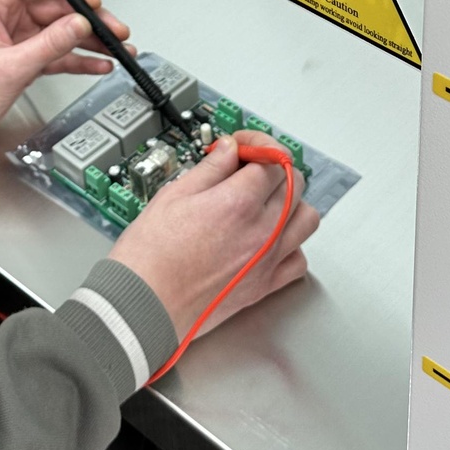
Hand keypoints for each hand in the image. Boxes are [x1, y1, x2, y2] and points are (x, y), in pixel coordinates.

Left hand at [0, 0, 130, 155]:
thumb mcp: (9, 66)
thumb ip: (49, 44)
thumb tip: (79, 24)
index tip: (91, 1)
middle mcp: (9, 15)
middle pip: (60, 5)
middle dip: (90, 18)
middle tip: (114, 30)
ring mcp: (19, 37)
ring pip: (64, 29)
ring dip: (91, 39)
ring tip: (117, 47)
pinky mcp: (26, 58)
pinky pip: (60, 53)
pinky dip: (79, 58)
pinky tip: (98, 63)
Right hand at [109, 133, 316, 344]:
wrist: (144, 304)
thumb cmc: (149, 256)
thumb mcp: (173, 195)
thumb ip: (209, 169)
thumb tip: (228, 150)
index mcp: (238, 202)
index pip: (272, 159)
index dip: (257, 145)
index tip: (242, 147)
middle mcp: (261, 230)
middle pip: (294, 183)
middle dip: (274, 169)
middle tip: (250, 169)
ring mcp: (267, 260)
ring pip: (306, 218)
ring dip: (291, 203)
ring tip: (266, 201)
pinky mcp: (264, 286)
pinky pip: (299, 260)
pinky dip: (292, 245)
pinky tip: (271, 240)